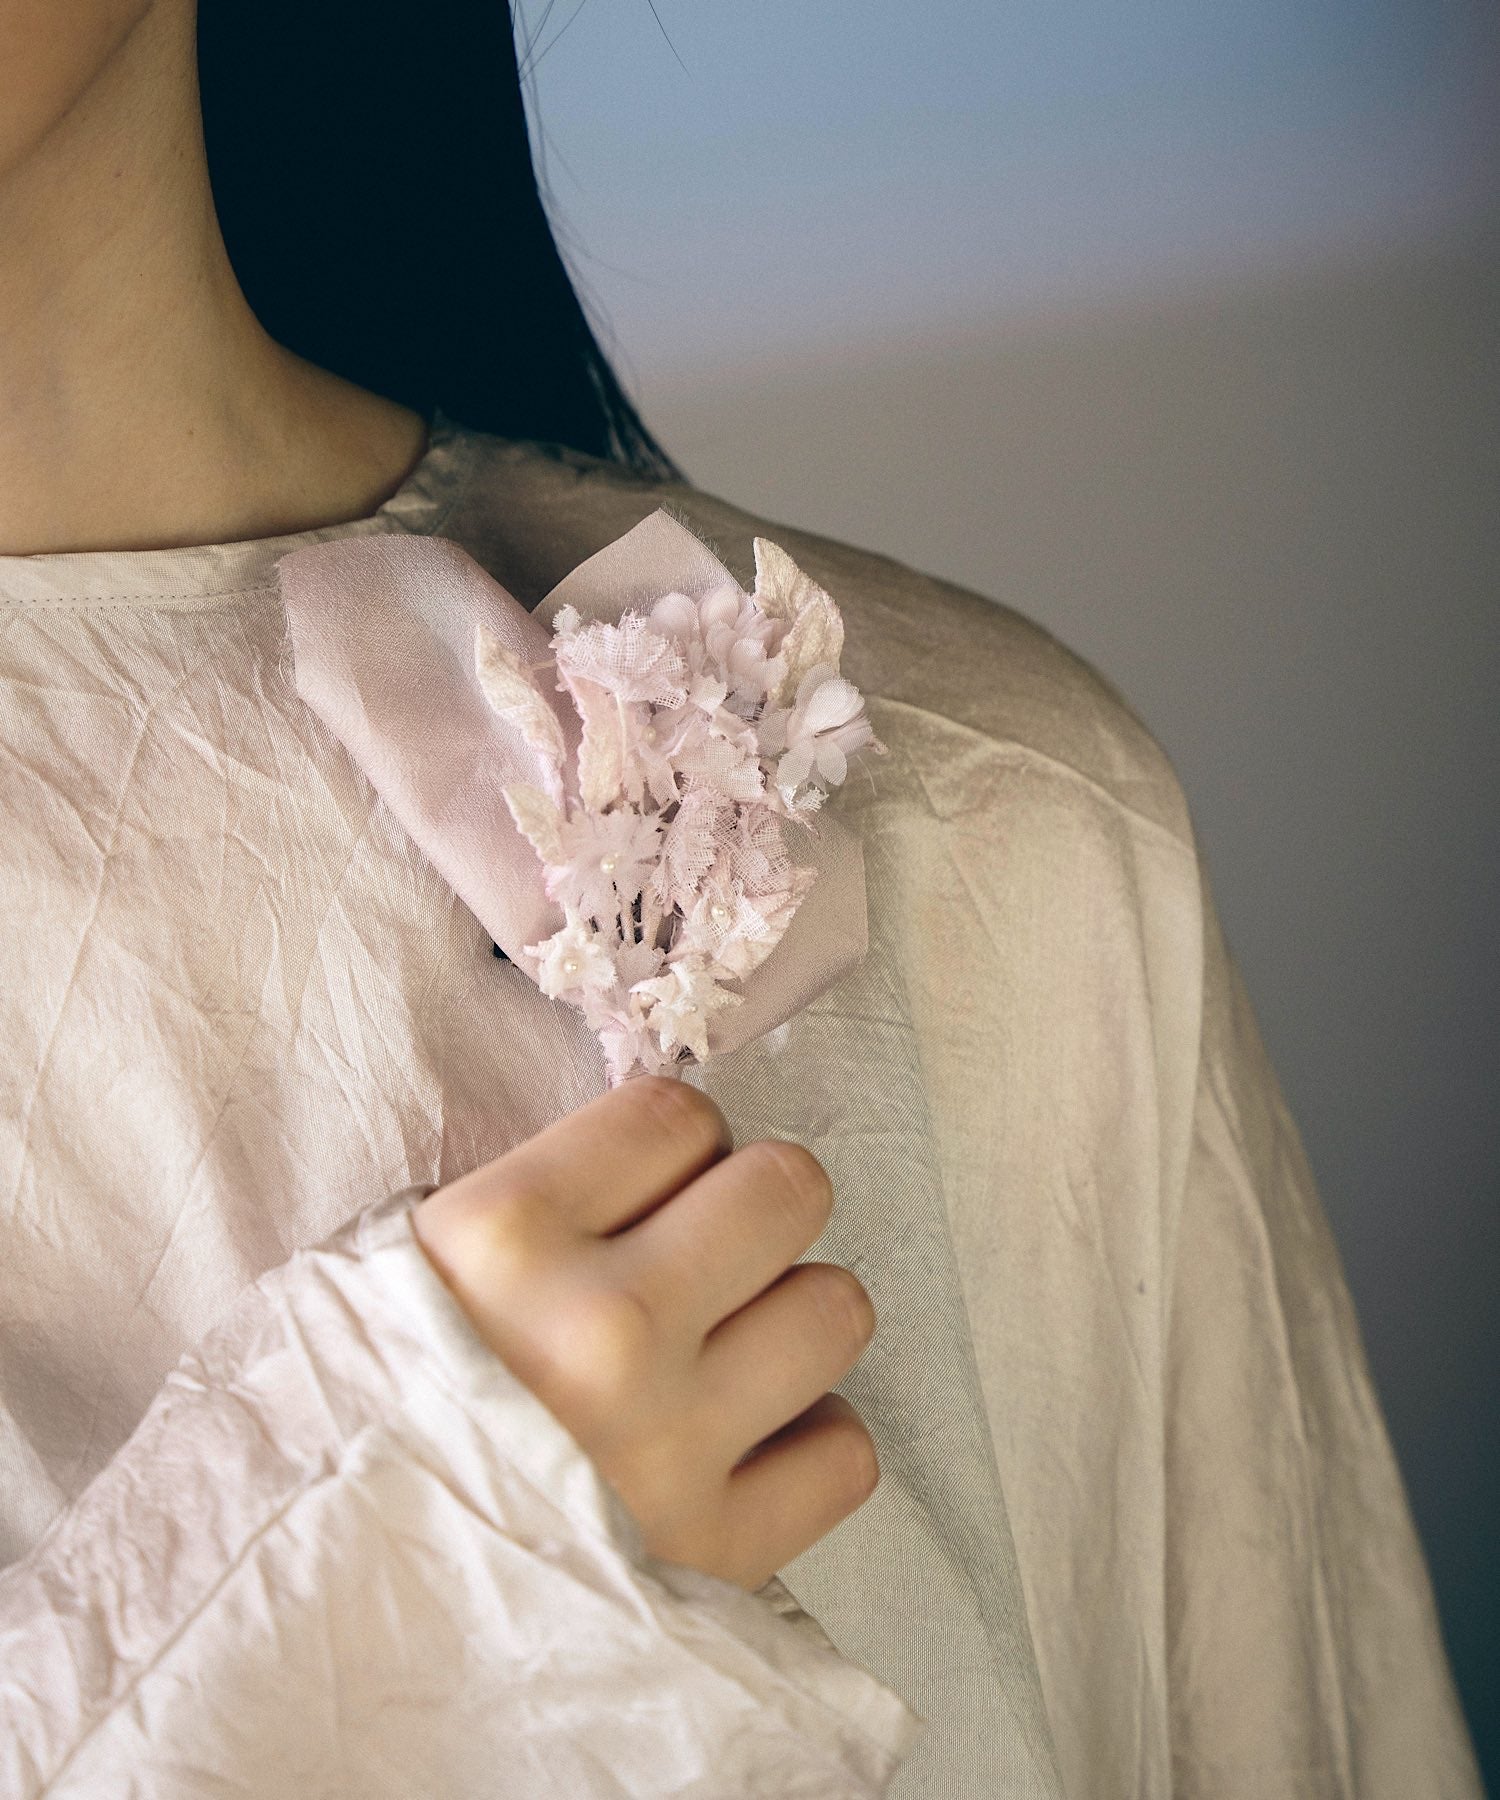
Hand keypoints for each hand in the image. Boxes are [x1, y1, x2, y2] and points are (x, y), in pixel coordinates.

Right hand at [411, 1074, 879, 1591]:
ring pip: (835, 1309)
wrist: (321, 1624)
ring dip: (791, 1323)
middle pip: (786, 1190)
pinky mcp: (716, 1551)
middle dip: (756, 1212)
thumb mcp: (405, 1271)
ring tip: (729, 1357)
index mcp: (505, 1235)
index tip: (651, 1189)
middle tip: (709, 1260)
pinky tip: (745, 1452)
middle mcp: (604, 1326)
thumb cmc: (361, 1421)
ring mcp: (669, 1441)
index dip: (676, 1146)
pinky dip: (807, 1447)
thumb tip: (661, 1161)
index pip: (676, 1115)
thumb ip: (534, 1203)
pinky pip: (843, 1455)